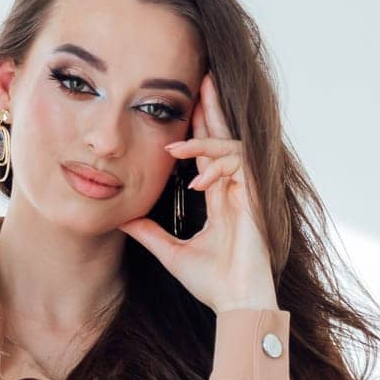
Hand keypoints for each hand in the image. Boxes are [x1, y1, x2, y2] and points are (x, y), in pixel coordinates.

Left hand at [116, 72, 277, 313]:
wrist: (236, 303)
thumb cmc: (212, 283)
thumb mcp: (171, 253)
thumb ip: (149, 233)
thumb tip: (122, 220)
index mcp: (220, 198)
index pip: (209, 153)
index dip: (197, 129)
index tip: (182, 106)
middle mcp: (236, 189)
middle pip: (225, 137)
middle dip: (212, 107)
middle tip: (201, 76)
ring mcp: (249, 192)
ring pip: (231, 146)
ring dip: (204, 142)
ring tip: (177, 148)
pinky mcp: (257, 197)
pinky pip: (239, 163)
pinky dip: (217, 167)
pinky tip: (198, 183)